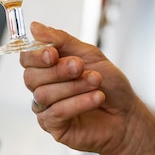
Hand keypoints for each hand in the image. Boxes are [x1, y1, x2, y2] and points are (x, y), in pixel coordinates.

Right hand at [20, 22, 140, 154]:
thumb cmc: (109, 83)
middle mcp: (43, 87)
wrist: (127, 112)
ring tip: (96, 81)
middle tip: (80, 66)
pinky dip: (78, 102)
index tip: (53, 53)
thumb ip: (61, 40)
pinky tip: (96, 97)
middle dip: (57, 70)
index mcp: (47, 67)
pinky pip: (55, 113)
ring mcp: (46, 109)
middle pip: (30, 77)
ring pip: (43, 94)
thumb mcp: (88, 54)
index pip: (27, 59)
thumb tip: (35, 27)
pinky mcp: (54, 127)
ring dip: (73, 86)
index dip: (36, 55)